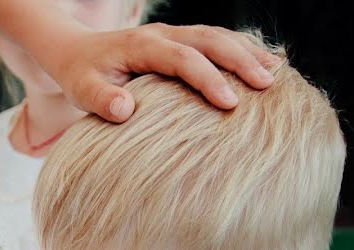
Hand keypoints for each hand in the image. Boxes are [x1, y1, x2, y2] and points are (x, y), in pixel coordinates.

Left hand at [40, 24, 281, 120]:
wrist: (77, 53)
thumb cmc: (81, 76)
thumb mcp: (81, 91)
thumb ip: (100, 100)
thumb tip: (124, 109)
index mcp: (142, 46)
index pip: (182, 59)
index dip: (208, 79)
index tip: (230, 103)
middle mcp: (162, 35)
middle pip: (209, 40)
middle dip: (240, 61)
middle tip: (268, 86)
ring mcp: (174, 35)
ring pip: (218, 36)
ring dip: (247, 53)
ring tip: (276, 75)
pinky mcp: (180, 42)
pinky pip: (215, 41)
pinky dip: (241, 50)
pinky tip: (263, 65)